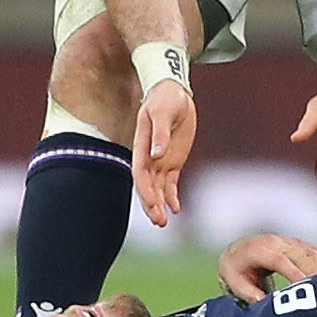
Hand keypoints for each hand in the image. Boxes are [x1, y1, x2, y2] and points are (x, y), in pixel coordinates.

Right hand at [131, 79, 198, 227]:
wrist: (173, 93)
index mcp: (141, 146)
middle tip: (159, 222)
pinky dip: (172, 196)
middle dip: (152, 204)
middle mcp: (149, 157)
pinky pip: (170, 182)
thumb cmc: (165, 99)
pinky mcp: (173, 161)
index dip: (145, 190)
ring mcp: (161, 161)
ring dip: (160, 204)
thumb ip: (161, 133)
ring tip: (163, 222)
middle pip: (147, 186)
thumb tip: (158, 154)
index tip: (153, 204)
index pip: (140, 173)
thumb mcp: (163, 112)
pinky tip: (176, 209)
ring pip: (158, 188)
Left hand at [218, 233, 316, 302]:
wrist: (236, 250)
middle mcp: (275, 241)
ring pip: (311, 252)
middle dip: (315, 272)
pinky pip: (314, 253)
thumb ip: (249, 293)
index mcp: (257, 250)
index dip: (293, 273)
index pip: (279, 260)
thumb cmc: (235, 270)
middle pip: (301, 254)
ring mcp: (288, 241)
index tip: (305, 287)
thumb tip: (266, 305)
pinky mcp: (297, 244)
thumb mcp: (234, 282)